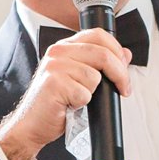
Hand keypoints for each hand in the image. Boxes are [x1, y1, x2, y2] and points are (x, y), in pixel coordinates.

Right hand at [0, 29, 131, 159]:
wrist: (33, 124)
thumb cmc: (55, 103)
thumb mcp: (80, 78)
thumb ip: (99, 64)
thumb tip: (125, 54)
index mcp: (65, 47)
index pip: (98, 35)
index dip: (117, 50)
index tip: (124, 67)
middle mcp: (58, 52)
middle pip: (102, 54)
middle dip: (120, 74)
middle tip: (123, 88)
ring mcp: (54, 67)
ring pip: (95, 76)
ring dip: (92, 92)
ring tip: (78, 98)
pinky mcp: (54, 84)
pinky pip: (84, 93)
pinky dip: (82, 103)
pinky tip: (70, 104)